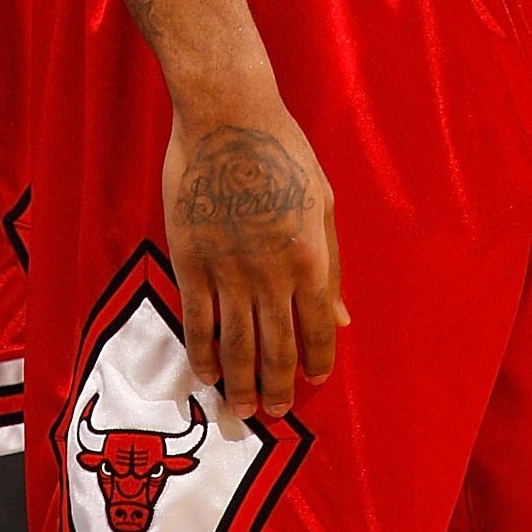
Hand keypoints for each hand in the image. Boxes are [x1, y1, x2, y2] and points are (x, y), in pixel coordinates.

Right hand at [164, 82, 345, 421]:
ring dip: (240, 384)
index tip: (311, 383)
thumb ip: (331, 267)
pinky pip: (196, 320)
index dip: (315, 365)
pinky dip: (201, 353)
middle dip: (277, 389)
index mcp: (310, 259)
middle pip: (275, 350)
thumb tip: (340, 320)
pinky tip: (205, 373)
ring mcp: (227, 270)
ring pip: (235, 345)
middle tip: (275, 413)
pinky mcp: (190, 260)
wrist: (227, 117)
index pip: (315, 332)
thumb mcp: (322, 205)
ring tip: (243, 409)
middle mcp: (271, 274)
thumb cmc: (283, 151)